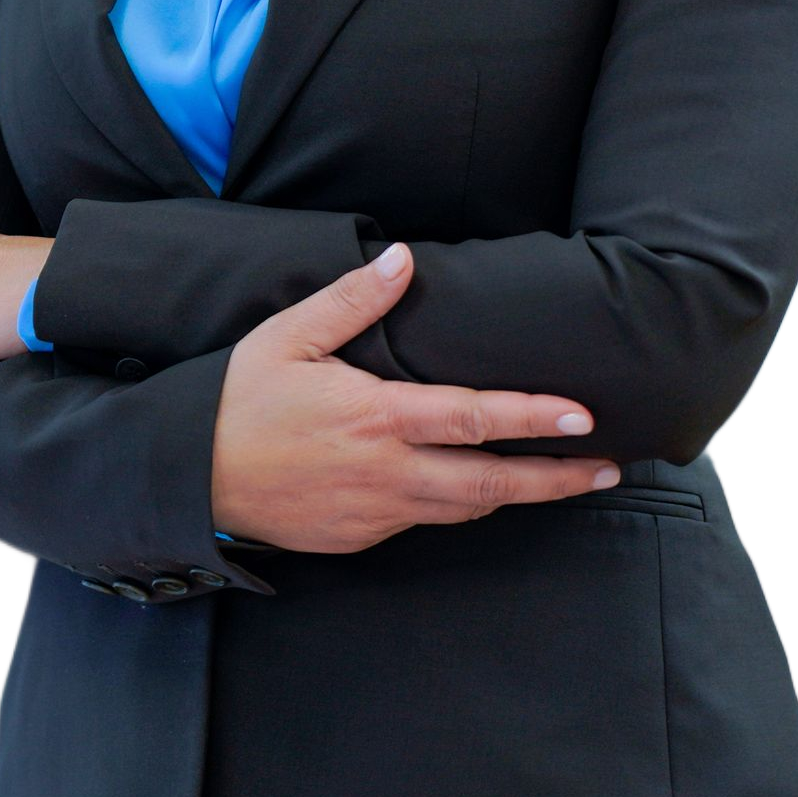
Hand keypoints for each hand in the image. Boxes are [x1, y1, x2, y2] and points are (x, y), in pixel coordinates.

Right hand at [209, 242, 618, 554]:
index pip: (475, 418)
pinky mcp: (360, 537)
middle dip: (555, 479)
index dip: (535, 420)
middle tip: (607, 469)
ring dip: (519, 497)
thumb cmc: (238, 400)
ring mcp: (375, 512)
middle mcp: (387, 472)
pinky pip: (424, 521)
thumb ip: (352, 300)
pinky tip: (479, 490)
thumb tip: (402, 259)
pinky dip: (461, 506)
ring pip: (465, 510)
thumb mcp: (289, 335)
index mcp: (376, 417)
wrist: (190, 479)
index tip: (584, 419)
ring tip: (565, 483)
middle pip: (490, 483)